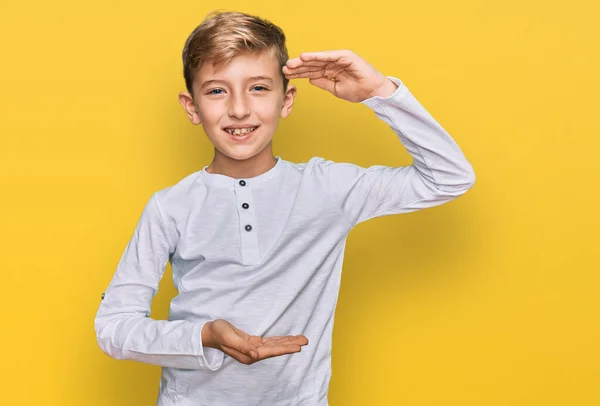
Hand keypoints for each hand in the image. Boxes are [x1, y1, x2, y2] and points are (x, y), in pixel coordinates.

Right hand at [202, 319, 308, 364]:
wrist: (210, 332)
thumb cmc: (219, 333)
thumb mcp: (230, 338)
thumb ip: (243, 347)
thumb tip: (256, 355)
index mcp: (249, 355)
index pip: (271, 352)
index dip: (285, 349)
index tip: (298, 347)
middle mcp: (253, 354)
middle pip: (276, 349)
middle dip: (291, 345)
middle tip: (306, 340)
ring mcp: (254, 349)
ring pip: (275, 345)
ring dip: (288, 342)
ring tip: (302, 339)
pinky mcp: (253, 343)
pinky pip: (270, 342)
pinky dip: (280, 340)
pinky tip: (288, 339)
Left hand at [282, 50, 397, 102]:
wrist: (373, 92)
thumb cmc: (358, 91)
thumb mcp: (335, 89)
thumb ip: (323, 83)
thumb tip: (310, 79)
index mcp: (331, 71)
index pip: (312, 71)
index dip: (300, 73)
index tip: (287, 75)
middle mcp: (333, 63)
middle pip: (312, 64)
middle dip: (298, 67)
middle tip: (285, 68)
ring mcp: (339, 58)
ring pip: (318, 59)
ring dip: (304, 61)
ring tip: (291, 63)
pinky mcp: (345, 56)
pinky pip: (328, 56)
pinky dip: (316, 56)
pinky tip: (305, 57)